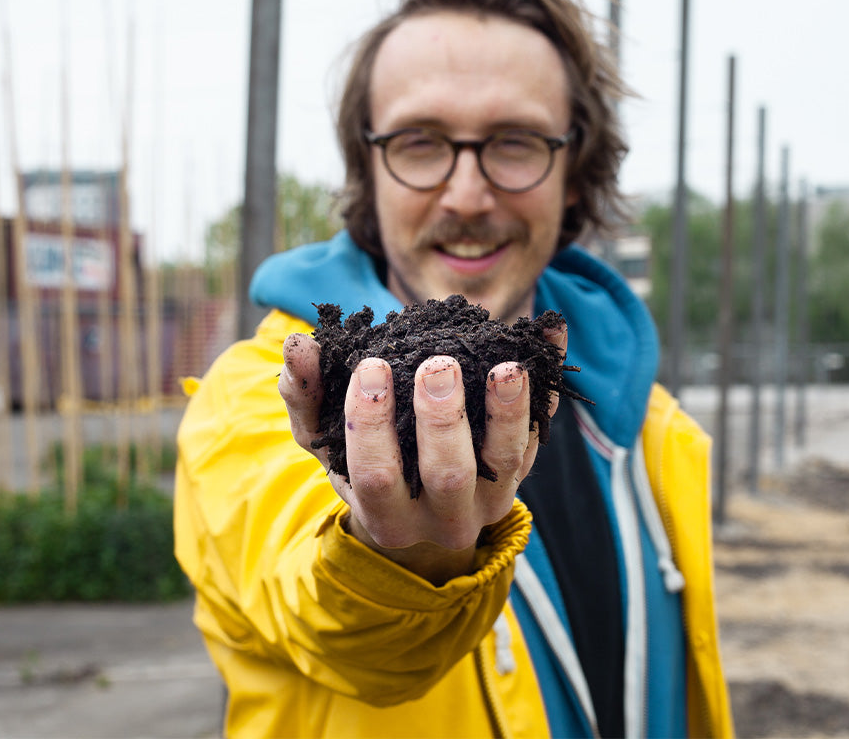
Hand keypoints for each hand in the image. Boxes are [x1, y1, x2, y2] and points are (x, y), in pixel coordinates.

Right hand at [279, 323, 565, 583]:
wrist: (424, 504)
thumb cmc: (366, 463)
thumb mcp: (327, 441)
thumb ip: (306, 394)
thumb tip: (297, 344)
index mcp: (388, 515)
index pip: (378, 477)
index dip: (373, 425)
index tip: (371, 367)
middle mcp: (445, 518)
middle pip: (448, 476)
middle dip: (442, 420)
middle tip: (437, 366)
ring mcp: (493, 494)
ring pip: (507, 460)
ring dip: (508, 410)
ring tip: (504, 366)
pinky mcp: (525, 465)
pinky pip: (545, 424)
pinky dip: (550, 379)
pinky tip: (551, 331)